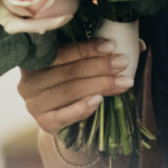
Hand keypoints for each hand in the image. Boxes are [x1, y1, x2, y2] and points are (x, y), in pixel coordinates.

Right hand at [17, 39, 135, 135]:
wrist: (65, 112)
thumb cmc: (76, 79)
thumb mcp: (86, 63)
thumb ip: (105, 52)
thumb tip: (139, 44)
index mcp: (36, 58)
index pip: (62, 51)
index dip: (87, 48)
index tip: (112, 46)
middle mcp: (29, 80)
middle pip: (68, 71)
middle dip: (99, 66)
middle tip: (123, 63)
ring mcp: (33, 103)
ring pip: (69, 91)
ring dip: (99, 85)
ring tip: (123, 82)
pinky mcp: (43, 122)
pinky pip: (62, 116)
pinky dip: (81, 108)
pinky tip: (98, 101)